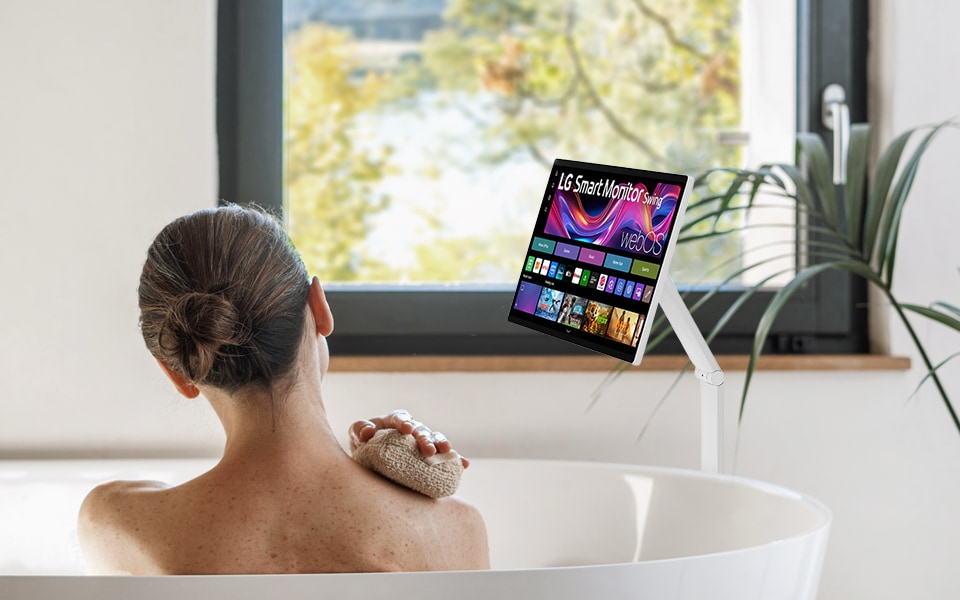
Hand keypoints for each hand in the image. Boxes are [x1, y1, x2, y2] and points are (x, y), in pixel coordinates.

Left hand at [349, 409, 469, 467]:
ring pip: (436, 440)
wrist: (371, 465)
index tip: (406, 429)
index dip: (404, 422)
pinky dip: (455, 460)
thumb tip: (368, 432)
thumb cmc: (364, 445)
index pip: (401, 417)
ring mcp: (423, 444)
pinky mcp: (431, 460)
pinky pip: (445, 459)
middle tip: (427, 450)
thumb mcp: (357, 436)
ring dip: (442, 445)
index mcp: (395, 421)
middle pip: (421, 430)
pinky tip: (463, 465)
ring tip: (447, 451)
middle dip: (425, 439)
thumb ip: (359, 430)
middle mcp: (413, 430)